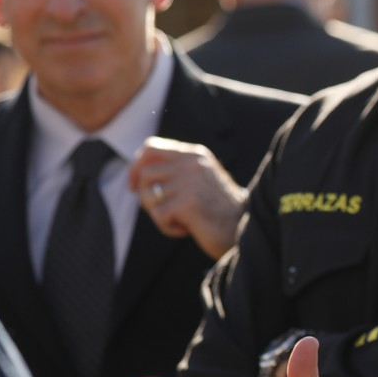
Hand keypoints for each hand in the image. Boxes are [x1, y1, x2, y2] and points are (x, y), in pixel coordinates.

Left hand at [129, 137, 246, 259]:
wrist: (244, 229)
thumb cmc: (218, 209)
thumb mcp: (199, 180)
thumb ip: (175, 171)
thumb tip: (137, 173)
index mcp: (194, 154)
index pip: (151, 147)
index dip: (135, 166)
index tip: (133, 185)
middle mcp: (192, 162)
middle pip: (144, 173)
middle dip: (144, 195)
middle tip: (159, 210)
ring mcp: (191, 181)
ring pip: (148, 196)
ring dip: (157, 213)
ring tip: (178, 220)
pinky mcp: (189, 201)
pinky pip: (159, 215)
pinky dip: (167, 227)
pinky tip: (186, 229)